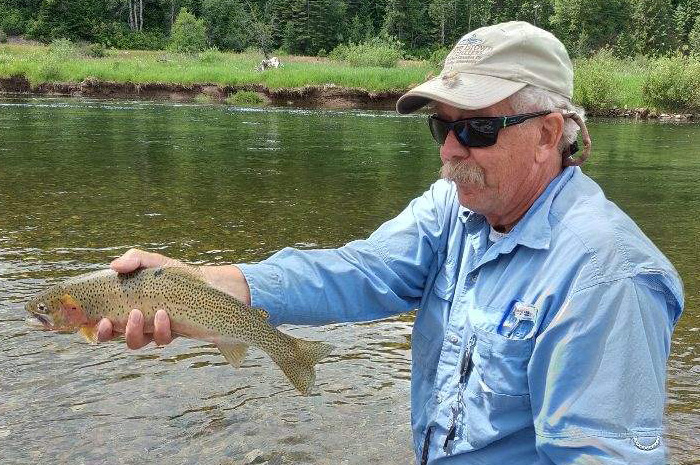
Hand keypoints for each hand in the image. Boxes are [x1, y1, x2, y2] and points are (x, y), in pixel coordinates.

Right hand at [96, 248, 251, 348]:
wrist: (207, 283)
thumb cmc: (175, 274)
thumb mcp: (154, 262)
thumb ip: (134, 259)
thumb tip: (114, 266)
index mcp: (126, 304)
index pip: (101, 319)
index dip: (92, 325)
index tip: (91, 320)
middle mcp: (136, 320)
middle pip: (113, 335)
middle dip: (106, 334)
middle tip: (109, 322)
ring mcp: (153, 329)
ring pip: (135, 342)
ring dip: (132, 332)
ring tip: (140, 314)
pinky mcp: (171, 334)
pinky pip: (160, 340)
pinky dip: (160, 329)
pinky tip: (164, 315)